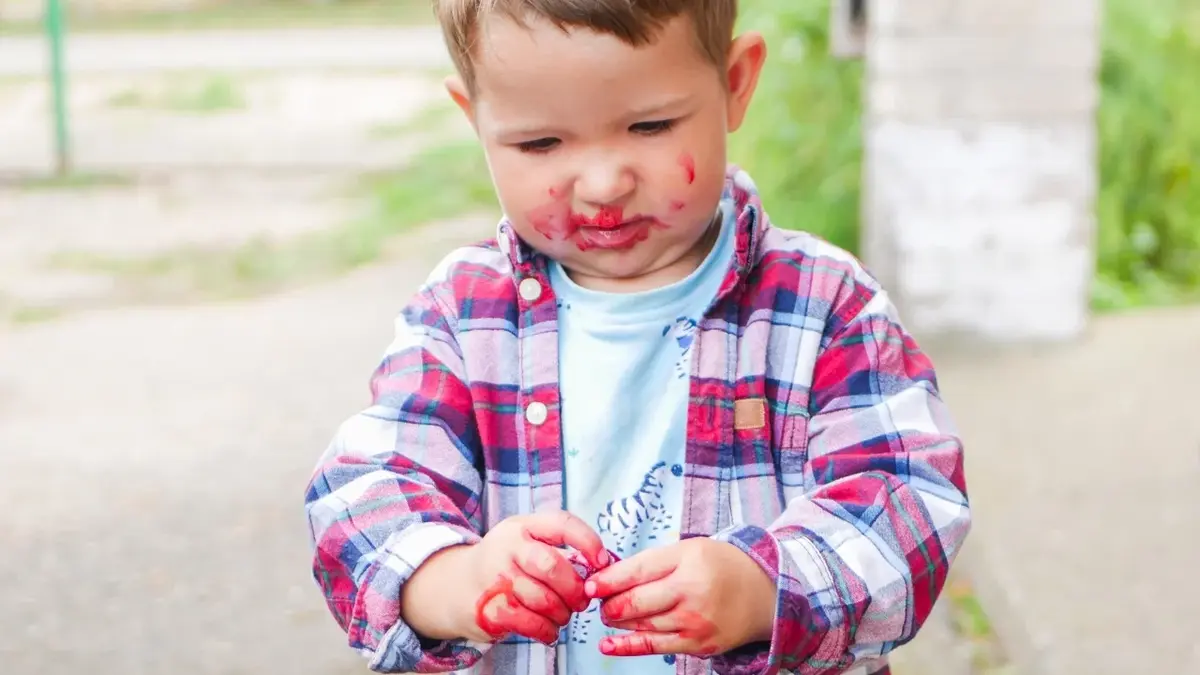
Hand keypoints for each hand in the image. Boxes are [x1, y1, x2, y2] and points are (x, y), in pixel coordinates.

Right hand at [465, 511, 610, 644]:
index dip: (588, 542)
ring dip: (562, 614)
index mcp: (522, 526)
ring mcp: (496, 578)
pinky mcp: (491, 608)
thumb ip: (557, 549)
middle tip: (581, 601)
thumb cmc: (503, 564)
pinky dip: (547, 630)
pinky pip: (531, 623)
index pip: (562, 524)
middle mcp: (507, 548)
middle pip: (552, 567)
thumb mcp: (524, 542)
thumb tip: (602, 567)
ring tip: (563, 616)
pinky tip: (549, 630)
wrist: (454, 586)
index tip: (602, 561)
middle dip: (575, 589)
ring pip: (544, 600)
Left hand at [583, 537, 775, 657]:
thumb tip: (609, 575)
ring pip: (643, 624)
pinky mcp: (699, 644)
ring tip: (608, 615)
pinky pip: (656, 647)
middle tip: (597, 602)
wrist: (764, 593)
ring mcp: (696, 620)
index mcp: (689, 558)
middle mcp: (693, 590)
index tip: (590, 584)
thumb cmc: (721, 566)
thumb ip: (652, 561)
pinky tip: (608, 644)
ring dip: (619, 621)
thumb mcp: (689, 550)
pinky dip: (628, 647)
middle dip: (610, 603)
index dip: (608, 579)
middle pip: (637, 601)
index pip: (638, 570)